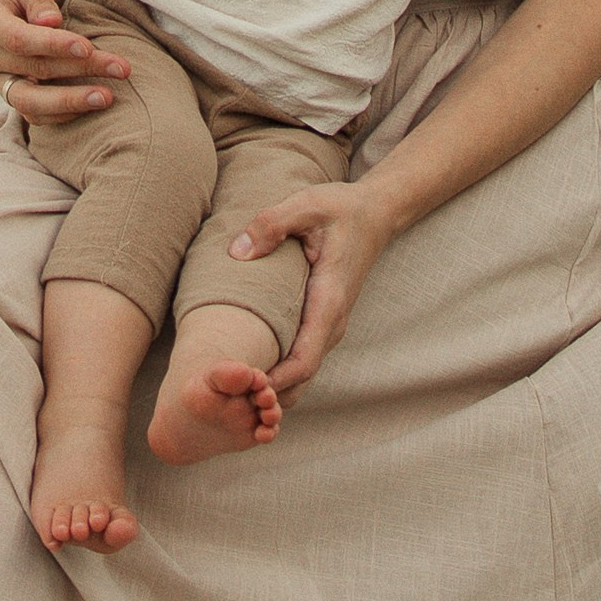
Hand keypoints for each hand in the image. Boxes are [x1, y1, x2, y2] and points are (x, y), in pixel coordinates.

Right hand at [0, 0, 132, 121]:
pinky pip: (33, 113)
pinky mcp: (9, 91)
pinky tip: (92, 104)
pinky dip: (63, 113)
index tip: (87, 46)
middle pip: (31, 70)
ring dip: (71, 102)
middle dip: (78, 71)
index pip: (17, 38)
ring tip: (107, 97)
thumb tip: (50, 22)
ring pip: (29, 102)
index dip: (52, 45)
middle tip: (119, 68)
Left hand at [226, 180, 396, 401]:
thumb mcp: (307, 204)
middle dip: (267, 394)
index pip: (303, 362)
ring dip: (271, 387)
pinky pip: (301, 361)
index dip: (273, 382)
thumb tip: (237, 252)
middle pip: (300, 380)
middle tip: (225, 395)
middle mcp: (332, 323)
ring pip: (301, 376)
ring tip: (231, 386)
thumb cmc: (341, 210)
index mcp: (329, 301)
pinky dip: (279, 375)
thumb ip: (271, 224)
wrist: (376, 213)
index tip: (240, 385)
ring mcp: (329, 327)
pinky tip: (249, 367)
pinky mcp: (322, 324)